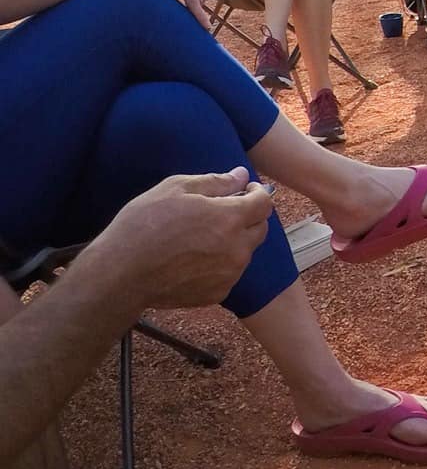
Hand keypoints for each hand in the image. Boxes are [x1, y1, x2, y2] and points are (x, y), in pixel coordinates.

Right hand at [87, 169, 272, 309]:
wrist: (120, 275)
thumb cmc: (143, 225)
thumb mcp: (175, 188)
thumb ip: (216, 181)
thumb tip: (241, 175)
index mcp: (231, 218)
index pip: (265, 202)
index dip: (256, 192)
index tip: (244, 190)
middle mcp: (237, 248)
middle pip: (260, 228)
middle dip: (249, 216)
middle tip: (223, 212)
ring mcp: (229, 274)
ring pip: (245, 251)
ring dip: (235, 241)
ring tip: (202, 237)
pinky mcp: (217, 293)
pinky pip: (230, 273)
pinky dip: (221, 264)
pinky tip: (194, 259)